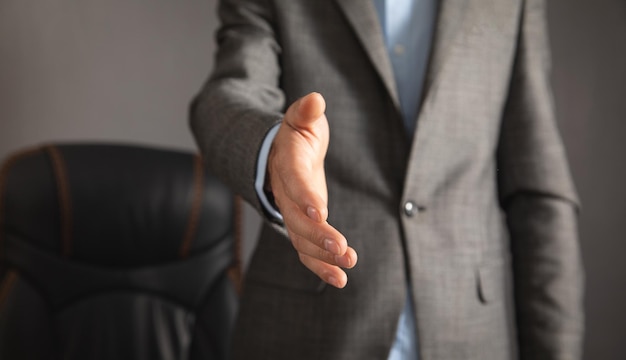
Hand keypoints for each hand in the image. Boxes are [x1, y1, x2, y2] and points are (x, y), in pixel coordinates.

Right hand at [268, 92, 357, 287]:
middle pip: (296, 218)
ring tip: (347, 266)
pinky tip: (340, 279)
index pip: (293, 181)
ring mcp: (291, 213)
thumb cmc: (296, 135)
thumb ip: (306, 112)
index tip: (319, 212)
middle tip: (341, 248)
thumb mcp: (301, 118)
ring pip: (300, 239)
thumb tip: (315, 100)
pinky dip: (321, 267)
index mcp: (286, 164)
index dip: (304, 196)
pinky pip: (305, 251)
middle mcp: (285, 193)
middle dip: (317, 236)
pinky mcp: (300, 226)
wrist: (280, 155)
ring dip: (322, 257)